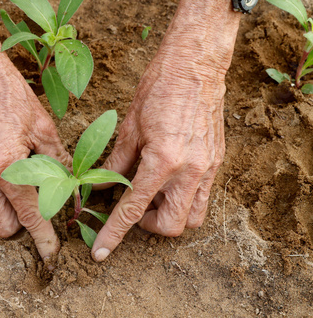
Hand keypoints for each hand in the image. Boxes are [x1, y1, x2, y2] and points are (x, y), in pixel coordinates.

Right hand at [0, 52, 70, 260]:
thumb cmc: (9, 95)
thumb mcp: (43, 127)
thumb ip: (58, 163)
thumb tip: (72, 188)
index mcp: (6, 166)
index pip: (29, 215)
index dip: (43, 238)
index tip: (51, 253)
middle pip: (2, 227)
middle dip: (20, 224)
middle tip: (32, 205)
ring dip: (0, 209)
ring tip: (10, 183)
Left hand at [89, 0, 240, 261]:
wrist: (196, 65)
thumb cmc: (159, 89)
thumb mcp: (129, 127)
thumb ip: (116, 163)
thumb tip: (100, 187)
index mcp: (163, 161)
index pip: (133, 210)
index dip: (114, 234)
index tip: (100, 252)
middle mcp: (190, 171)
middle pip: (172, 227)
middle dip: (148, 226)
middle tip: (134, 206)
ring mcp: (208, 168)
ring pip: (193, 218)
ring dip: (170, 216)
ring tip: (153, 194)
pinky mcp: (217, 162)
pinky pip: (203, 196)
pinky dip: (183, 199)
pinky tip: (168, 179)